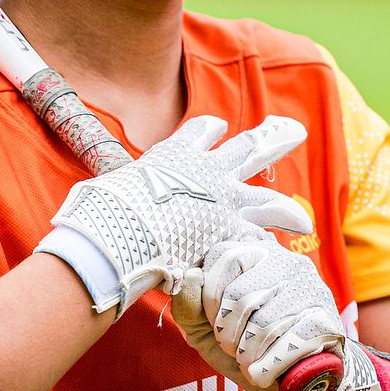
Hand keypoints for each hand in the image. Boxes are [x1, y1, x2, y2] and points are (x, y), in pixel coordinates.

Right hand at [50, 115, 311, 313]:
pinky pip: (258, 242)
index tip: (217, 127)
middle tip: (293, 130)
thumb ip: (116, 192)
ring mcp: (223, 203)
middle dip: (272, 139)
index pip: (201, 132)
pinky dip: (265, 253)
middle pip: (247, 148)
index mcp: (177, 154)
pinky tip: (276, 263)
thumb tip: (87, 207)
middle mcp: (207, 172)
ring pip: (266, 198)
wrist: (119, 232)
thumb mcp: (110, 190)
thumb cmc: (105, 212)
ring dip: (285, 207)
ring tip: (302, 217)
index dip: (209, 131)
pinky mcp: (230, 235)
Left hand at [200, 237, 344, 385]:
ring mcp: (310, 288)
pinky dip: (269, 368)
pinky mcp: (328, 319)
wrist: (296, 382)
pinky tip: (267, 372)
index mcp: (253, 253)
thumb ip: (189, 306)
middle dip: (228, 335)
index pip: (223, 257)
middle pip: (239, 296)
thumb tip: (190, 277)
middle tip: (234, 349)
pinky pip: (289, 345)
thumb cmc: (247, 348)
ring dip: (248, 357)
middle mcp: (285, 260)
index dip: (210, 300)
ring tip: (251, 362)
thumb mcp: (206, 330)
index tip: (216, 322)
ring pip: (264, 325)